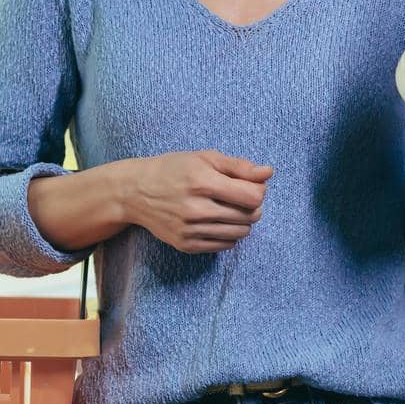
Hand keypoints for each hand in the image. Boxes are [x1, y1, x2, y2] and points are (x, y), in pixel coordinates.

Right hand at [123, 150, 271, 253]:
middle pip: (250, 216)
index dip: (258, 190)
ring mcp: (191, 230)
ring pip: (240, 233)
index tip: (249, 185)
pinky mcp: (187, 245)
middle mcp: (196, 209)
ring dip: (243, 221)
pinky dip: (229, 234)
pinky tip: (218, 221)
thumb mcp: (205, 158)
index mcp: (202, 182)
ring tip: (228, 208)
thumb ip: (239, 166)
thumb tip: (269, 173)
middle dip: (252, 206)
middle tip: (239, 196)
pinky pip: (225, 245)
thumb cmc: (173, 169)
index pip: (253, 197)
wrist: (135, 192)